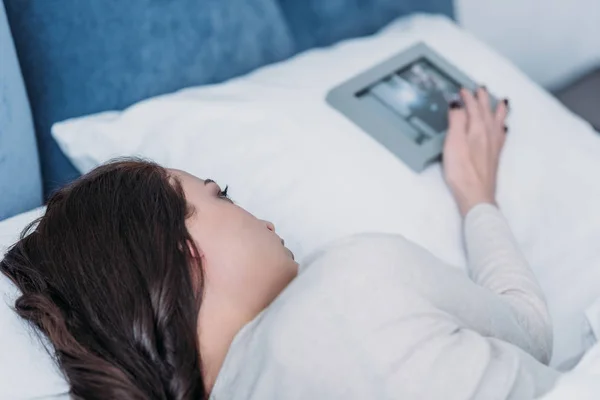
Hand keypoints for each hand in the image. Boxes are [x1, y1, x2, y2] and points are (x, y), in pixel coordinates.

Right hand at [443, 87, 508, 216]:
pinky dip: (502, 127)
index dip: (468, 97)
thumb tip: (458, 103)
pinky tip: (503, 128)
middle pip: (487, 112)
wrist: (476, 194)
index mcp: (478, 128)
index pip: (473, 107)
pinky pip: (501, 135)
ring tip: (502, 101)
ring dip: (498, 110)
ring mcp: (494, 145)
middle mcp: (489, 133)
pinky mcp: (494, 156)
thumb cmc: (461, 169)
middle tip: (482, 88)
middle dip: (484, 99)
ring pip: (498, 122)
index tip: (462, 89)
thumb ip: (456, 121)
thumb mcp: (453, 142)